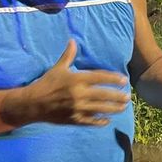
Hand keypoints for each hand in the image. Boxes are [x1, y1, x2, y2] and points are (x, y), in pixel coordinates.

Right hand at [6, 40, 129, 126]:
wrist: (33, 104)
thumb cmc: (46, 83)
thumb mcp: (58, 68)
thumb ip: (68, 56)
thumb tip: (73, 40)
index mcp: (76, 79)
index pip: (100, 77)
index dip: (114, 79)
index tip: (124, 80)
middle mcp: (79, 94)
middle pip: (104, 95)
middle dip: (118, 96)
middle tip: (128, 97)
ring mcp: (77, 108)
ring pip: (101, 109)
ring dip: (114, 109)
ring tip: (123, 107)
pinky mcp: (74, 120)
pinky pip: (91, 121)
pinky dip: (100, 121)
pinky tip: (108, 120)